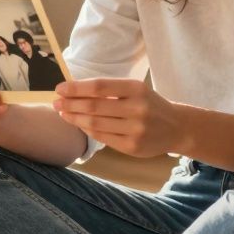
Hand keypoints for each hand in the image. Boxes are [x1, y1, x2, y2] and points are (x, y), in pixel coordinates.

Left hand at [53, 78, 187, 157]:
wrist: (177, 127)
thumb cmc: (150, 104)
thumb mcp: (136, 90)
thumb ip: (110, 91)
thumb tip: (74, 91)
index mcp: (136, 89)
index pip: (99, 87)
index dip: (76, 88)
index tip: (60, 89)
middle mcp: (137, 108)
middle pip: (94, 106)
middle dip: (70, 104)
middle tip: (56, 102)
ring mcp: (135, 130)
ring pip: (95, 124)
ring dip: (75, 118)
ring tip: (63, 113)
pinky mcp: (132, 147)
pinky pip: (103, 137)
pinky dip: (87, 130)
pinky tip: (79, 125)